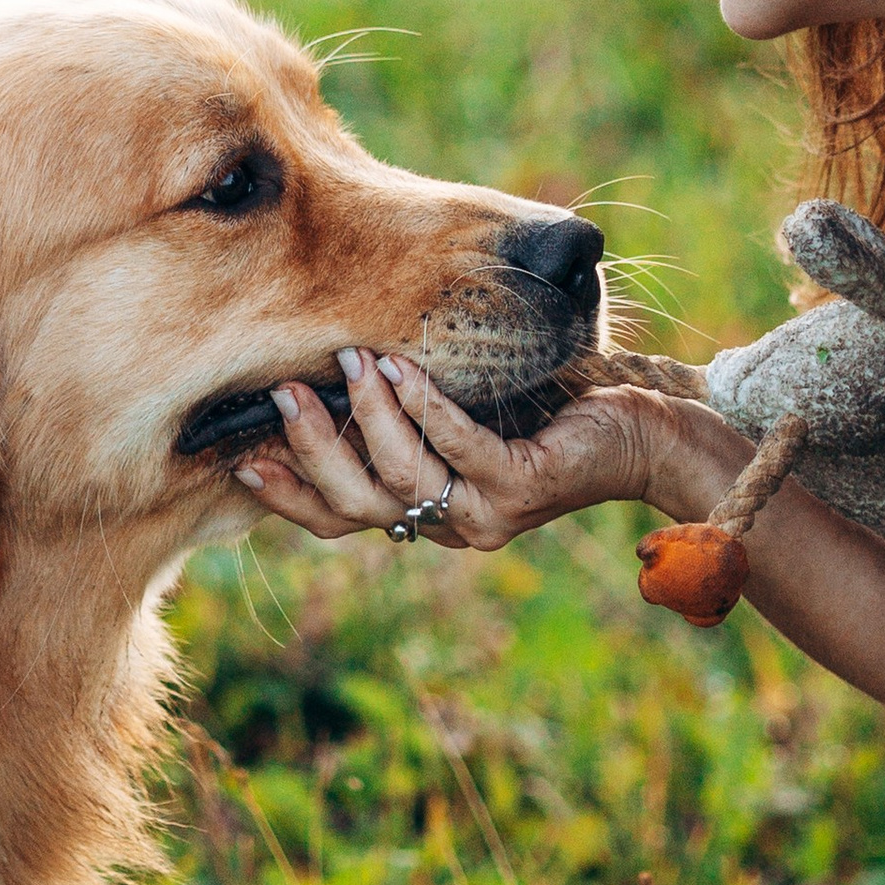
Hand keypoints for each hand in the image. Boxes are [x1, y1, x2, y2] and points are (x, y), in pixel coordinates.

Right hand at [234, 350, 745, 552]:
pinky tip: (401, 366)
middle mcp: (450, 524)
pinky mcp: (524, 485)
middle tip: (283, 391)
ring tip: (349, 360)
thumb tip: (325, 370)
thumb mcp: (464, 412)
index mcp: (425, 513)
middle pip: (355, 505)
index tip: (240, 456)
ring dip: (367, 416)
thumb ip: (405, 412)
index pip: (336, 519)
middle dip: (313, 449)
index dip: (286, 495)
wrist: (644, 435)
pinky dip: (425, 405)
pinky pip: (460, 447)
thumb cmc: (553, 411)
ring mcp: (487, 512)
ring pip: (401, 477)